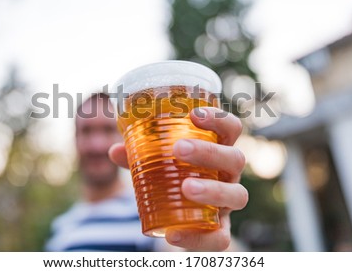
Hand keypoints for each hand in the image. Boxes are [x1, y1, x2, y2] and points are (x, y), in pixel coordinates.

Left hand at [109, 107, 247, 250]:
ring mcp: (228, 204)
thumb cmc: (175, 180)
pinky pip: (221, 238)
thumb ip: (140, 158)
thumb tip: (114, 150)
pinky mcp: (221, 231)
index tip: (194, 114)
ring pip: (237, 195)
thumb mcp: (159, 165)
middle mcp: (229, 175)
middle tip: (179, 149)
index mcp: (218, 151)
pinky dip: (198, 237)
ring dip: (212, 189)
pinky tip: (174, 235)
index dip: (219, 118)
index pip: (230, 129)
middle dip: (209, 151)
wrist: (184, 219)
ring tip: (186, 188)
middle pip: (235, 158)